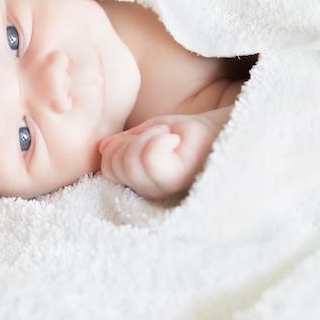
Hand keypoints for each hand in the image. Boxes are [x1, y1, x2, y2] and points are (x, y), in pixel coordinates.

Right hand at [99, 112, 226, 199]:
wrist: (218, 129)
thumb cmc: (186, 133)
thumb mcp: (147, 133)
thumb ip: (125, 143)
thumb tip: (102, 148)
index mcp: (138, 181)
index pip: (108, 168)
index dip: (119, 146)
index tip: (144, 136)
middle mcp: (148, 191)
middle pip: (115, 166)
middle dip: (133, 140)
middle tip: (160, 135)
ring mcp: (161, 188)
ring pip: (130, 163)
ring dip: (147, 138)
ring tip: (168, 137)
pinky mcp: (176, 180)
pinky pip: (149, 160)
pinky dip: (157, 140)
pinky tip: (174, 140)